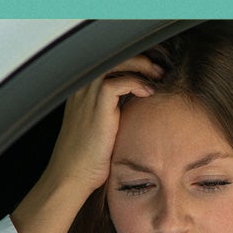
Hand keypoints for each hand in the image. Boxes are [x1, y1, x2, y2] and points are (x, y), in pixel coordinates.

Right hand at [45, 55, 163, 192]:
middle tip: (159, 68)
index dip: (132, 60)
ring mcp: (87, 95)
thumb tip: (138, 102)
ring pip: (116, 64)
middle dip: (140, 58)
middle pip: (112, 57)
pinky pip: (119, 82)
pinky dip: (137, 83)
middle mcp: (82, 88)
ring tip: (158, 75)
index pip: (108, 62)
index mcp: (82, 91)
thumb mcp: (101, 128)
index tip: (152, 68)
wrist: (72, 175)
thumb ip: (114, 110)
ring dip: (141, 66)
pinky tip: (148, 93)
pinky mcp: (96, 106)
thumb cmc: (88, 158)